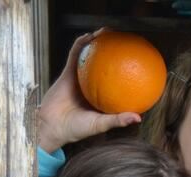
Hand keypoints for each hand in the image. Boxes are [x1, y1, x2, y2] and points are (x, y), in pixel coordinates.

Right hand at [37, 29, 141, 152]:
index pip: (118, 81)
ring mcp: (80, 78)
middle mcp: (93, 85)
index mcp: (102, 96)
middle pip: (106, 65)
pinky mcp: (67, 73)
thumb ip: (117, 120)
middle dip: (115, 52)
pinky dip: (81, 45)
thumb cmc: (76, 129)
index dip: (127, 71)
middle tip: (126, 41)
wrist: (52, 126)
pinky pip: (75, 56)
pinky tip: (89, 37)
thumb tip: (138, 117)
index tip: (138, 62)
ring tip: (108, 32)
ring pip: (90, 57)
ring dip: (98, 43)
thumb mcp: (100, 125)